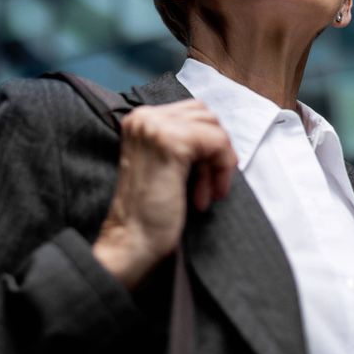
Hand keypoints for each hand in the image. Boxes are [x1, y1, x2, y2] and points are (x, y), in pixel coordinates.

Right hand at [92, 100, 235, 288]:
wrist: (132, 241)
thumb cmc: (149, 211)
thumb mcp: (165, 164)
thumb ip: (182, 142)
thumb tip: (218, 134)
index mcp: (139, 119)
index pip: (192, 112)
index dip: (207, 144)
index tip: (204, 177)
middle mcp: (144, 116)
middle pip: (205, 115)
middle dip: (214, 151)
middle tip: (208, 187)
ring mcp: (156, 126)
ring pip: (214, 127)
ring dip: (218, 163)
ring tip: (205, 194)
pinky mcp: (171, 141)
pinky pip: (218, 141)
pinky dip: (222, 169)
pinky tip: (207, 196)